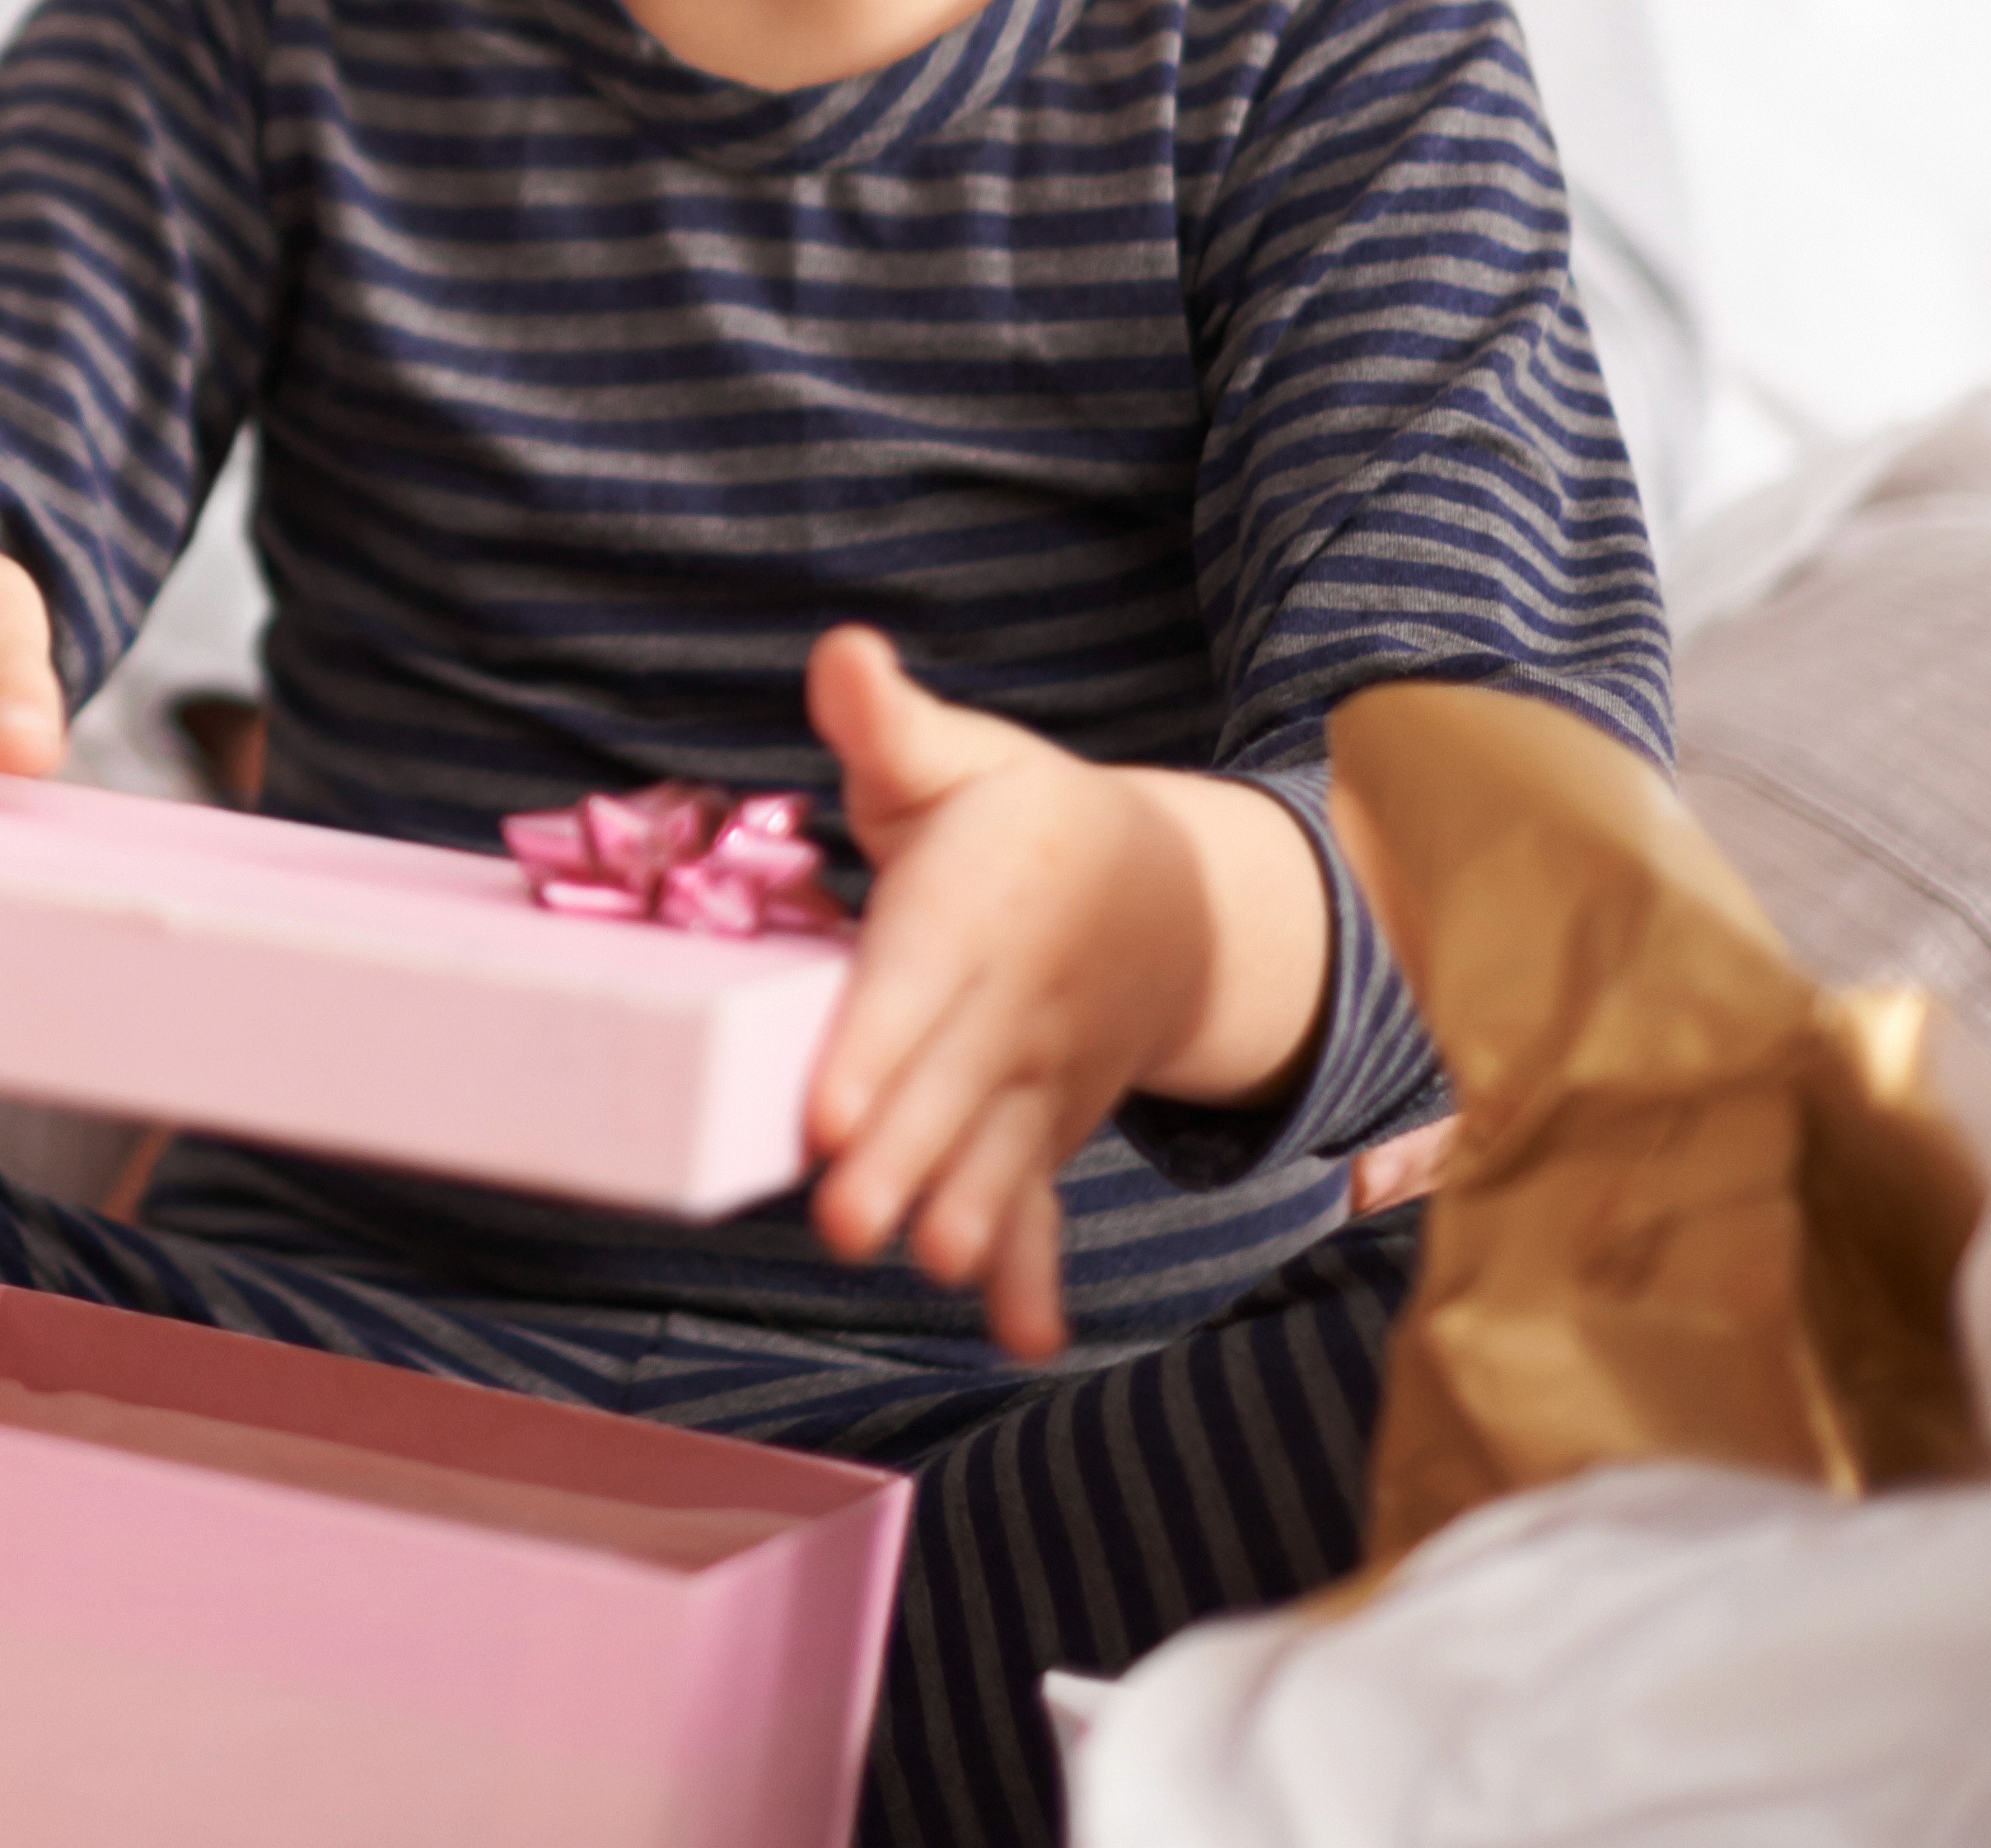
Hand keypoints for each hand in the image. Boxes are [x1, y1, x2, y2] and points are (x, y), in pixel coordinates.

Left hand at [796, 628, 1323, 1362]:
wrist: (1162, 897)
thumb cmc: (1016, 819)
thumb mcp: (957, 755)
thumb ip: (888, 721)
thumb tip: (841, 654)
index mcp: (976, 906)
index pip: (920, 979)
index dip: (877, 1043)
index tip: (828, 1104)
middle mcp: (1014, 1005)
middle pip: (952, 1087)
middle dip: (902, 1156)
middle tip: (847, 1223)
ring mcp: (1039, 1081)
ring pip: (1000, 1155)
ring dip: (968, 1215)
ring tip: (928, 1265)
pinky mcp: (1046, 1131)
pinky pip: (1046, 1203)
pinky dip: (1035, 1270)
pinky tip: (1025, 1335)